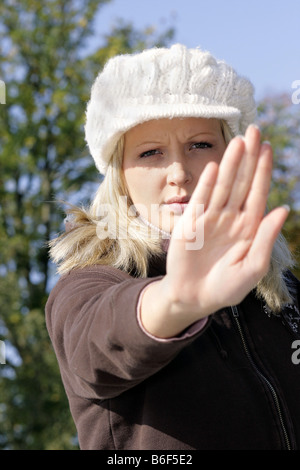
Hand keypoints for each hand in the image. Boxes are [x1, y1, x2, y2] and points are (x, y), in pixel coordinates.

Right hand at [164, 124, 288, 318]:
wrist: (195, 297)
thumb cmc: (227, 287)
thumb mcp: (253, 267)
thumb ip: (266, 238)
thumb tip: (283, 208)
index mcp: (249, 227)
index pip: (257, 193)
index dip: (263, 171)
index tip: (268, 148)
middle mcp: (231, 218)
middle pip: (242, 182)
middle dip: (248, 157)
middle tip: (254, 130)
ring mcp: (211, 218)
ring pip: (223, 186)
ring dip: (230, 164)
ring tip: (238, 142)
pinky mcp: (191, 223)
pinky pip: (201, 200)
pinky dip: (208, 184)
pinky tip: (215, 167)